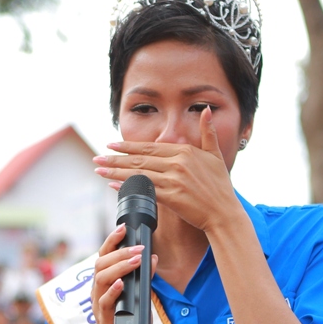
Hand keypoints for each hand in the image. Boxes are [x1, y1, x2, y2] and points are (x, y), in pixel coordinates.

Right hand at [91, 224, 157, 323]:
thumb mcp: (140, 297)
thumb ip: (144, 279)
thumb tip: (153, 258)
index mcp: (103, 283)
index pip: (103, 256)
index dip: (111, 241)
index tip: (123, 228)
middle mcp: (97, 291)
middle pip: (100, 264)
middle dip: (120, 252)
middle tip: (139, 248)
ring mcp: (98, 305)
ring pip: (100, 279)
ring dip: (119, 267)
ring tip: (135, 261)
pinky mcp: (103, 320)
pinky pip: (104, 302)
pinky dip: (112, 291)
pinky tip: (121, 284)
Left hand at [94, 107, 239, 233]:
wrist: (224, 214)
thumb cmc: (220, 187)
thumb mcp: (215, 155)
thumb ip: (208, 133)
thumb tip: (205, 109)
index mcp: (185, 151)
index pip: (150, 147)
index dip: (128, 145)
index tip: (112, 144)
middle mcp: (178, 163)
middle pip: (140, 159)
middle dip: (116, 158)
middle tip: (98, 157)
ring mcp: (174, 180)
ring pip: (138, 173)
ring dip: (116, 171)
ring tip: (99, 169)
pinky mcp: (172, 198)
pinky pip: (145, 190)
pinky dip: (127, 187)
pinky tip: (113, 185)